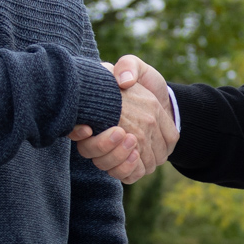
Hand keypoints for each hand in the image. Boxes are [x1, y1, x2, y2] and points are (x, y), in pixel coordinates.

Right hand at [68, 61, 177, 184]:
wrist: (166, 101)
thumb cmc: (145, 84)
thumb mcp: (136, 67)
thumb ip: (129, 66)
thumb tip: (123, 81)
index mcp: (97, 116)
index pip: (77, 132)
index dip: (77, 134)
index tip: (87, 129)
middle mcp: (102, 137)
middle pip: (95, 155)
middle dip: (108, 148)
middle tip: (123, 133)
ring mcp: (117, 153)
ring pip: (109, 167)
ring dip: (119, 158)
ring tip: (133, 143)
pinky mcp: (134, 164)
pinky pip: (127, 176)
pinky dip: (130, 170)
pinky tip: (137, 156)